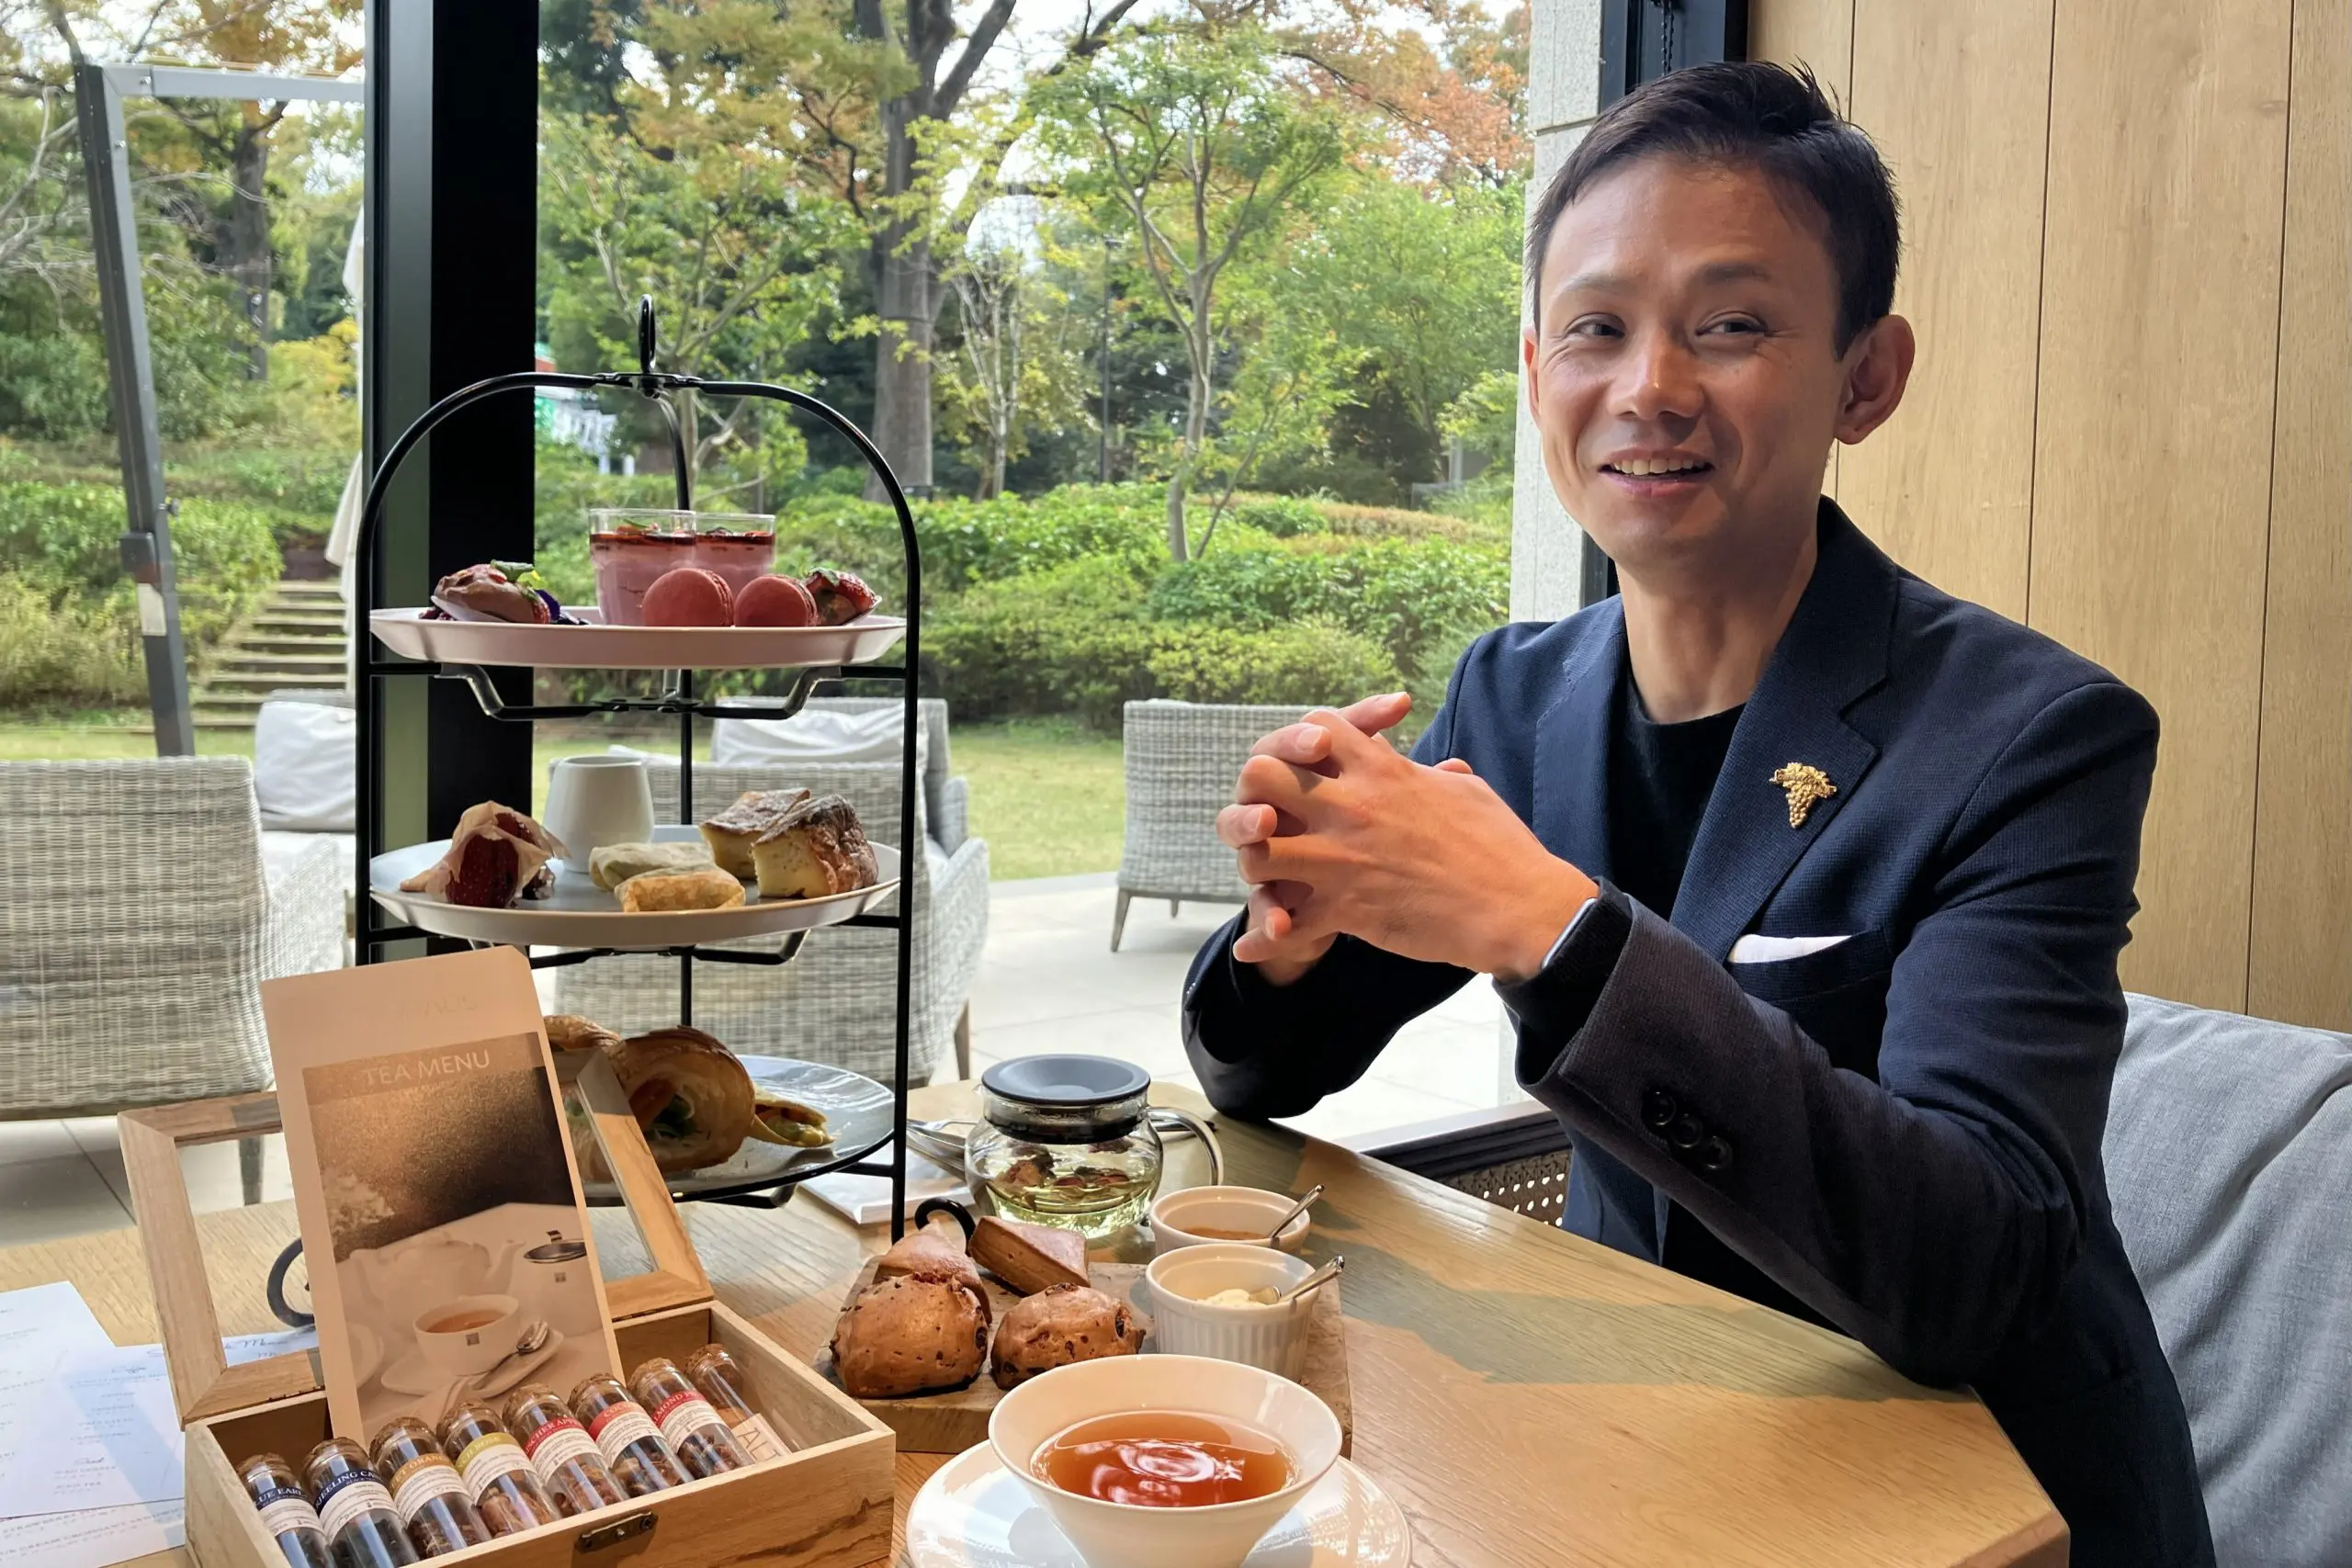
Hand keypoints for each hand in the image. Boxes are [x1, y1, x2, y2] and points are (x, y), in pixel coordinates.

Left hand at [1226, 706, 1596, 981]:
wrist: (1518, 907)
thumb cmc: (1501, 847)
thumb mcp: (1467, 792)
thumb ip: (1434, 777)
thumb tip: (1436, 769)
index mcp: (1382, 771)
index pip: (1317, 725)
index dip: (1303, 741)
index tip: (1310, 766)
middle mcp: (1351, 808)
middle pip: (1261, 777)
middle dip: (1258, 796)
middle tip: (1273, 820)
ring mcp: (1342, 860)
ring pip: (1256, 851)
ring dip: (1258, 864)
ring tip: (1275, 878)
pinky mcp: (1345, 910)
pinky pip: (1285, 925)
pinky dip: (1267, 941)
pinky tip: (1259, 946)